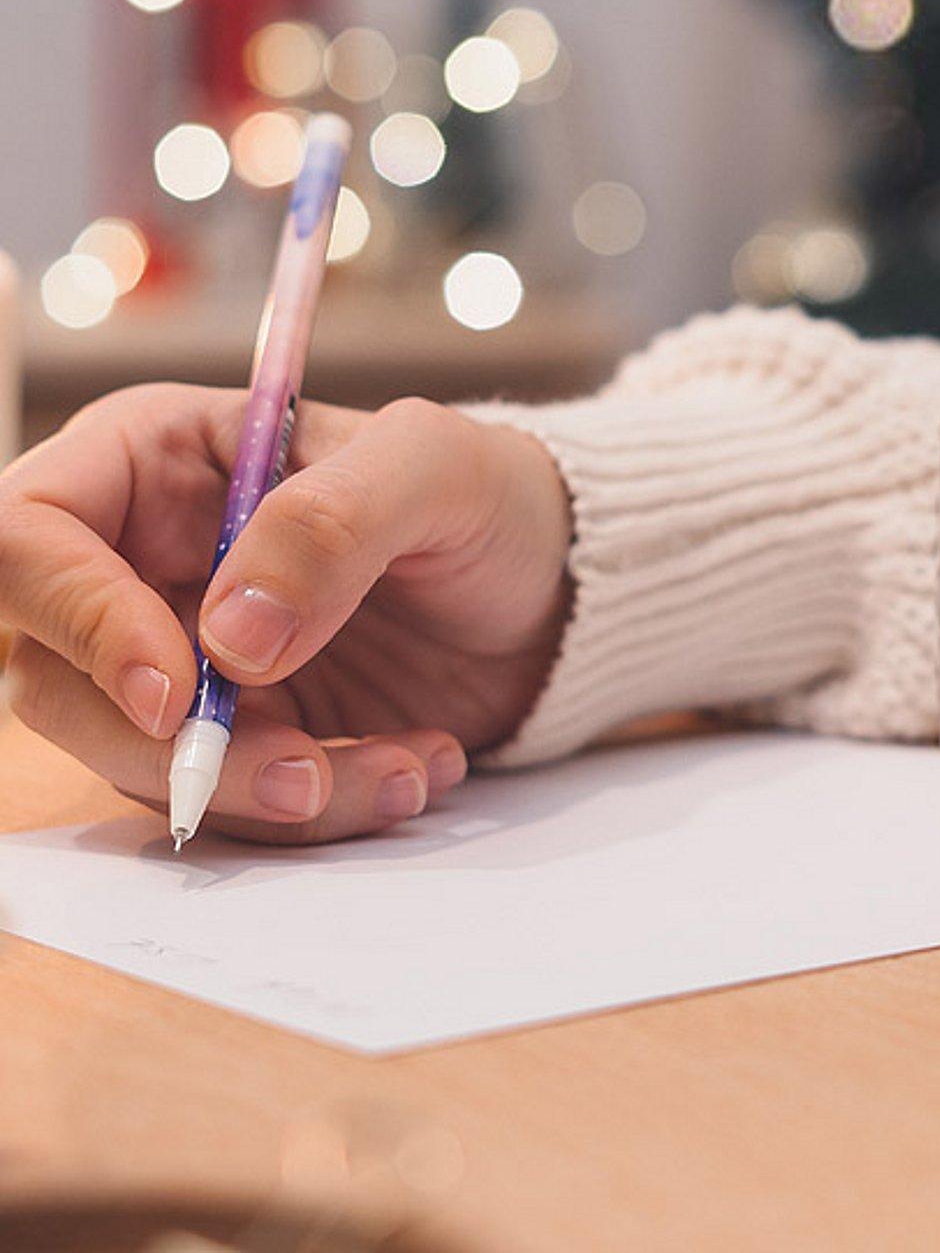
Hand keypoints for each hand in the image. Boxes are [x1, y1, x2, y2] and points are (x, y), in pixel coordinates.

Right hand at [0, 385, 569, 843]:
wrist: (558, 586)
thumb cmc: (488, 494)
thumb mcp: (433, 467)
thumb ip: (330, 524)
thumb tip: (226, 643)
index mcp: (153, 461)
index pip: (29, 536)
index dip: (77, 620)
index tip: (180, 691)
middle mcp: (143, 564)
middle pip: (54, 678)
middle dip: (173, 749)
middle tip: (303, 770)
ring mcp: (186, 659)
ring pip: (144, 761)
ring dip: (268, 793)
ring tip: (404, 768)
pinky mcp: (242, 733)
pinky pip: (234, 800)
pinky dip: (325, 807)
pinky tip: (421, 766)